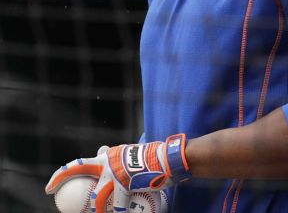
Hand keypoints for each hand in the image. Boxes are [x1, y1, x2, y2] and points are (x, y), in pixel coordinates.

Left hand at [45, 133, 189, 212]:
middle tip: (50, 190)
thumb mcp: (131, 153)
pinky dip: (117, 212)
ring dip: (95, 209)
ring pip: (98, 195)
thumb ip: (115, 155)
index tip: (52, 183)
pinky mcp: (126, 185)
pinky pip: (117, 205)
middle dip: (60, 178)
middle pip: (78, 167)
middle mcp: (108, 162)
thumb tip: (102, 150)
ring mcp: (116, 173)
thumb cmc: (153, 157)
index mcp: (109, 156)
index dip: (63, 172)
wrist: (168, 159)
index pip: (81, 162)